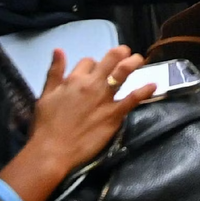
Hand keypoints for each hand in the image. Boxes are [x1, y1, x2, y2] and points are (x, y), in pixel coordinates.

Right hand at [30, 46, 151, 171]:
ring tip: (140, 59)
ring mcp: (104, 98)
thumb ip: (54, 72)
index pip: (88, 61)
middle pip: (110, 60)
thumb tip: (59, 49)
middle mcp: (92, 84)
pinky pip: (132, 99)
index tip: (96, 69)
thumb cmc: (46, 125)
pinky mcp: (114, 114)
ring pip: (123, 73)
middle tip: (126, 52)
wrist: (52, 151)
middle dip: (120, 53)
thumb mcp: (45, 95)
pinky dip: (144, 90)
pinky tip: (153, 85)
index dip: (93, 63)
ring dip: (133, 63)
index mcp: (74, 79)